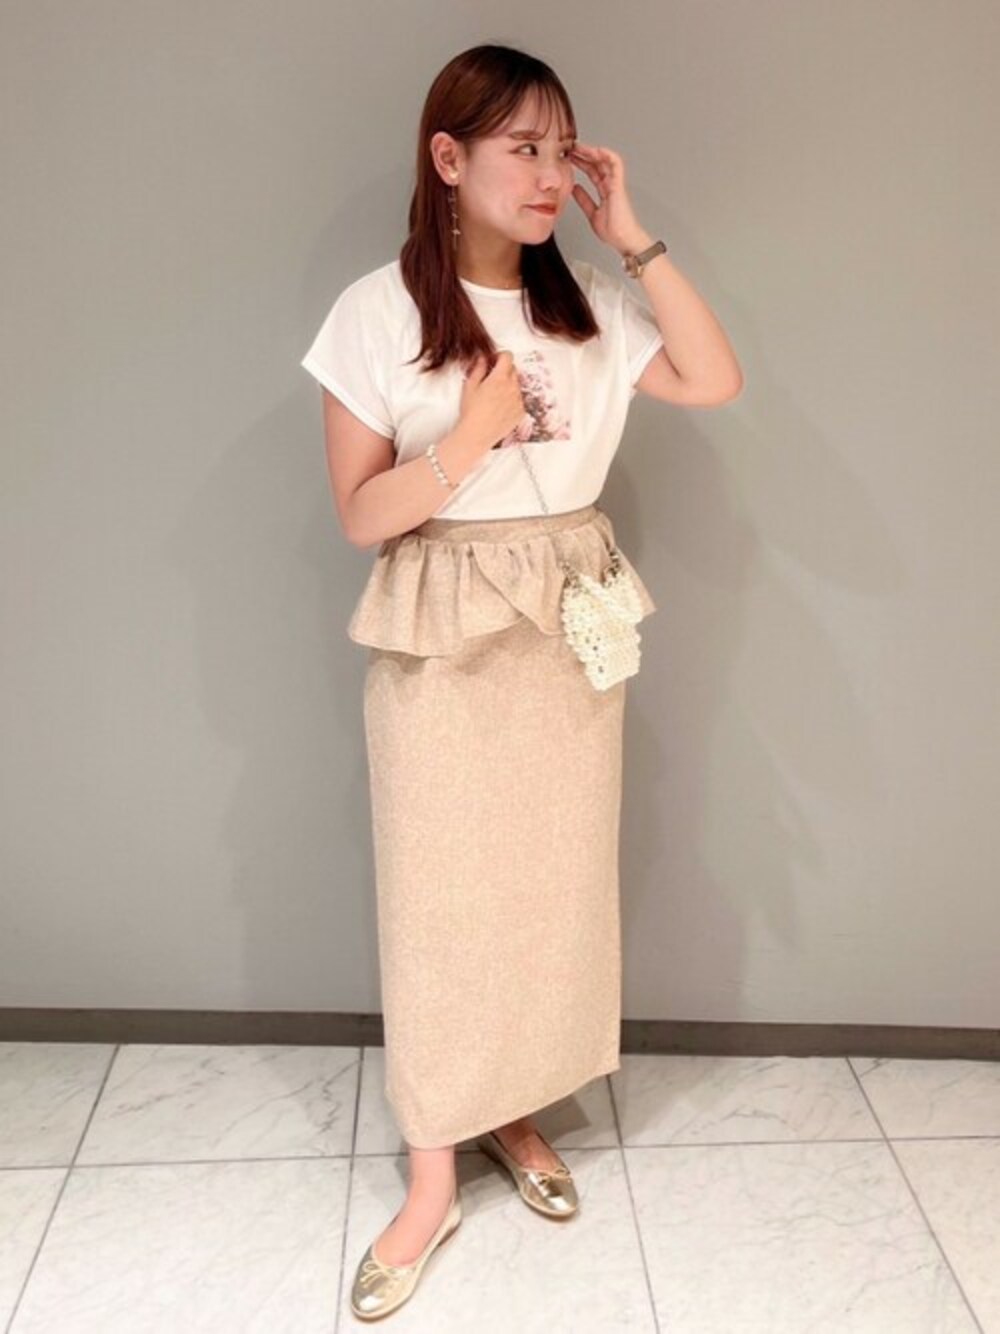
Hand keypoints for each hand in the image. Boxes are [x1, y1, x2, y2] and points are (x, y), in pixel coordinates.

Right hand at [458, 352, 526, 450]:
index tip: (494, 361)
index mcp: (500, 378)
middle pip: (513, 369)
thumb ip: (478, 368)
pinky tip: (500, 407)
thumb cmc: (471, 412)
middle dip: (503, 370)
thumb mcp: (470, 386)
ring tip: (494, 397)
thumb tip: (482, 357)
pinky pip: (519, 400)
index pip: (508, 356)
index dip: (500, 356)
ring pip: (517, 385)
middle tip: (491, 379)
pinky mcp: (521, 412)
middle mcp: (512, 387)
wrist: (477, 435)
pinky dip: (512, 400)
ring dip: (508, 385)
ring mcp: (519, 400)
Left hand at [569, 141, 652, 256]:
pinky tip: (596, 150)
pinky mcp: (619, 185)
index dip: (581, 163)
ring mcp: (615, 184)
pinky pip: (616, 164)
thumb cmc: (614, 231)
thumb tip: (575, 189)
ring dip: (591, 152)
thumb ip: (584, 200)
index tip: (570, 157)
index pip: (592, 172)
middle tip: (571, 147)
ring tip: (579, 147)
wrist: (623, 240)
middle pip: (597, 164)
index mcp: (605, 191)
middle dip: (583, 154)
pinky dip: (607, 155)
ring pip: (604, 161)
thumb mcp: (591, 213)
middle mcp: (611, 185)